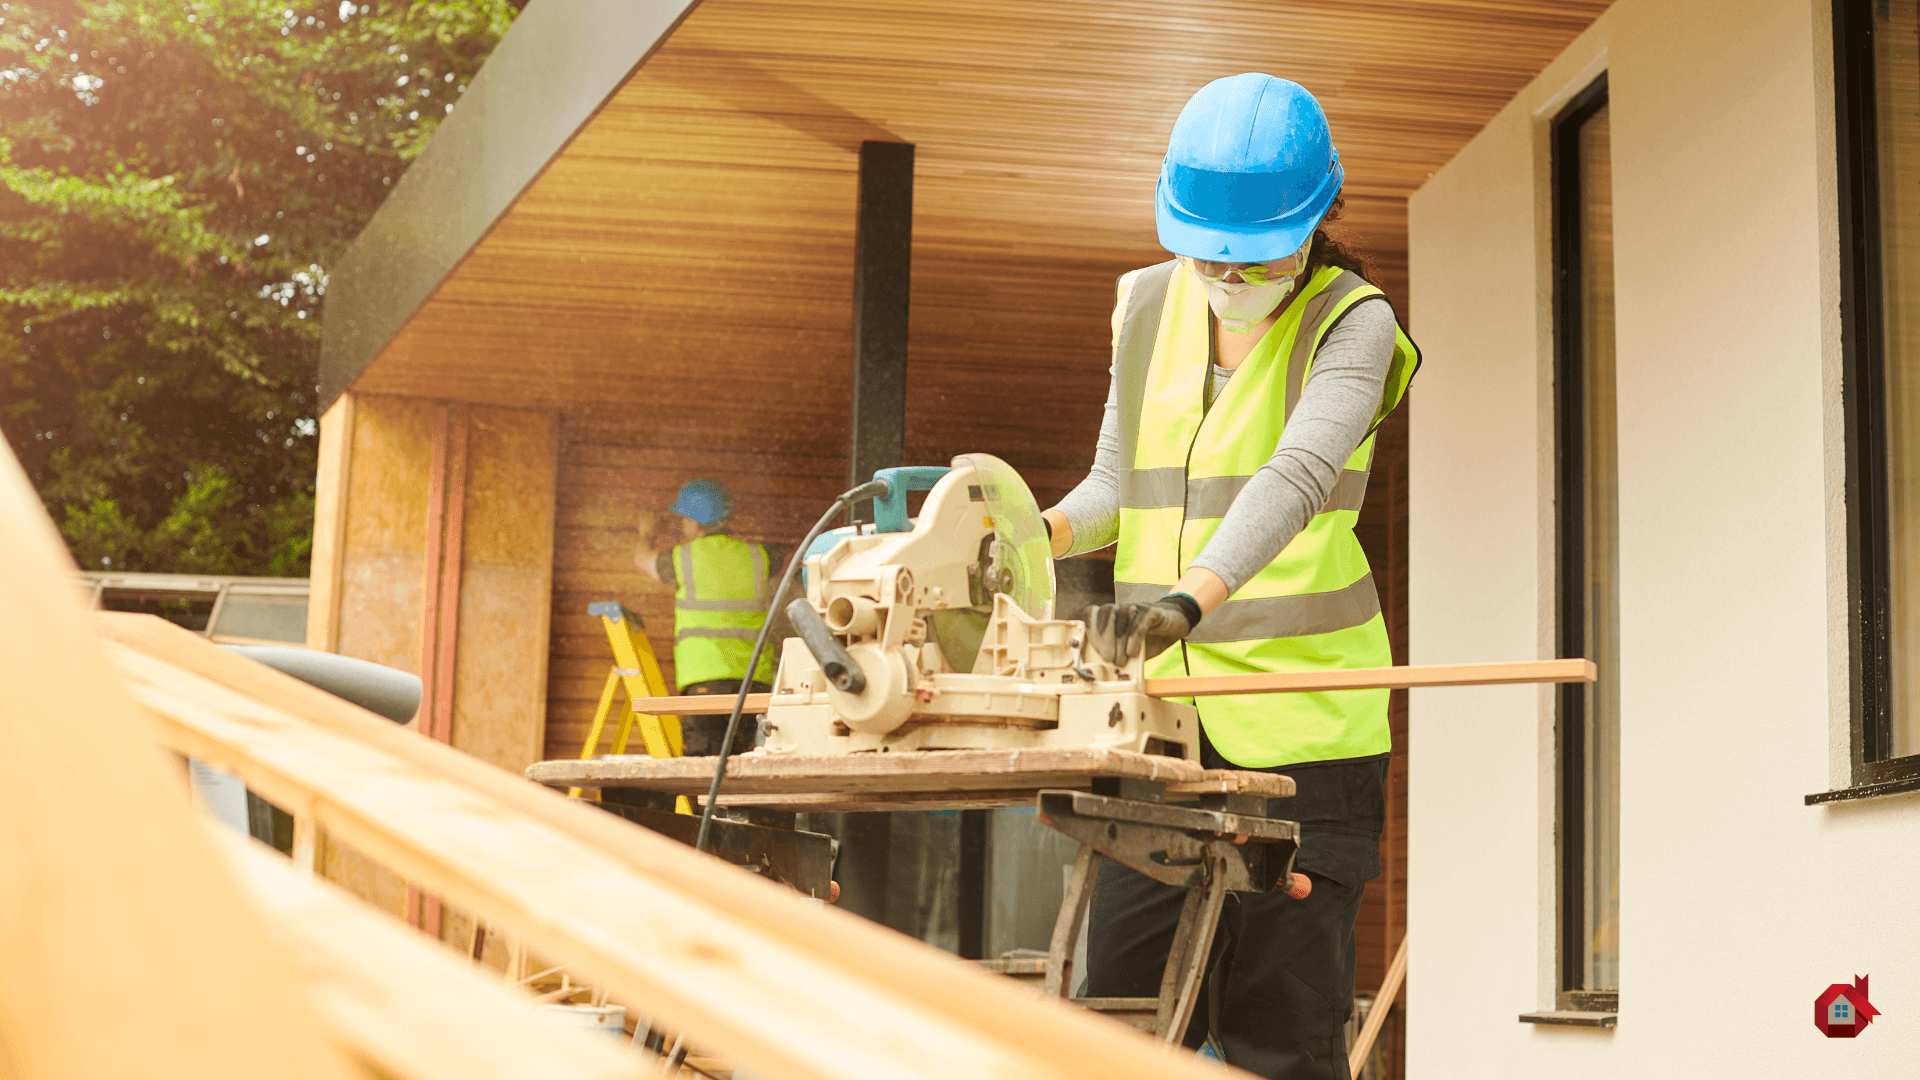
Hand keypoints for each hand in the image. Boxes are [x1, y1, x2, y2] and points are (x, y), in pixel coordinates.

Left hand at [1085, 594, 1200, 663]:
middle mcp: (1122, 608)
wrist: (1176, 626)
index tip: (1094, 650)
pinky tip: (1133, 652)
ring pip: (1122, 617)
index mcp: (1112, 615)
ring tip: (1121, 660)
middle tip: (1108, 659)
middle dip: (1104, 638)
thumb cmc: (1150, 638)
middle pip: (1106, 614)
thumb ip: (1119, 655)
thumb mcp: (1131, 650)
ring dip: (1119, 641)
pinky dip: (1134, 637)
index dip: (1091, 629)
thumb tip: (1105, 672)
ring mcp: (1137, 607)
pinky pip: (1140, 621)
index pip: (1093, 613)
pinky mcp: (1153, 611)